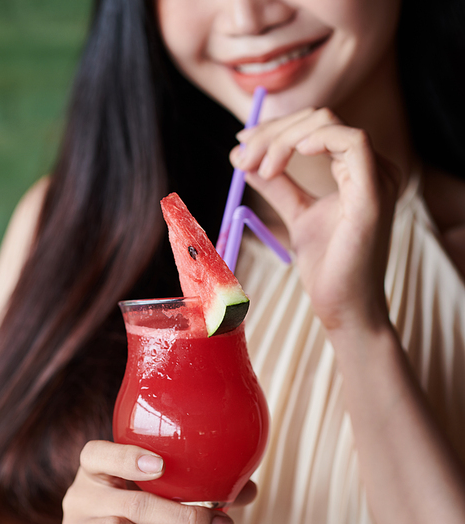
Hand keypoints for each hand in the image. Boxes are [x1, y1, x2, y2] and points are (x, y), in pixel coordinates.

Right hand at [61, 440, 255, 523]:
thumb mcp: (156, 499)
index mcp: (97, 469)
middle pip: (130, 502)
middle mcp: (81, 496)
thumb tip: (250, 489)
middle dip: (179, 515)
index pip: (97, 454)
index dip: (127, 458)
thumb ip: (198, 490)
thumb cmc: (134, 520)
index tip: (160, 465)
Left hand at [231, 108, 399, 332]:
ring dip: (283, 138)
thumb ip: (277, 185)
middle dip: (272, 133)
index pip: (315, 127)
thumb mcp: (295, 215)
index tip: (241, 146)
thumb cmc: (327, 268)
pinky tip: (287, 155)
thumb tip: (244, 159)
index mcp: (356, 171)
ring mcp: (377, 178)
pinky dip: (317, 139)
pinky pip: (353, 142)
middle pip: (319, 120)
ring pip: (328, 125)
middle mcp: (372, 168)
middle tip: (242, 159)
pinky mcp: (374, 193)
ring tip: (258, 168)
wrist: (343, 308)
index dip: (275, 129)